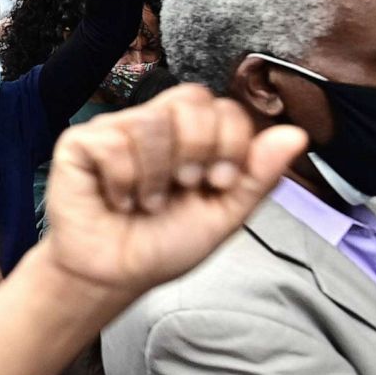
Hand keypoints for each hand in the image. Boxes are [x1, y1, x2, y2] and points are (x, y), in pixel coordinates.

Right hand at [41, 84, 305, 297]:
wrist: (115, 275)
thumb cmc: (162, 245)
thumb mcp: (223, 215)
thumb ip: (259, 176)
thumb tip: (296, 134)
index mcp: (191, 137)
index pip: (222, 107)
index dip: (229, 142)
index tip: (218, 182)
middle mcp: (153, 125)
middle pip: (190, 99)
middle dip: (197, 148)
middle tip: (185, 185)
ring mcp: (114, 130)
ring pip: (150, 122)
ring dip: (156, 176)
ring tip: (148, 203)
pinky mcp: (79, 143)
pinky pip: (112, 142)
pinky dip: (122, 181)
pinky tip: (117, 200)